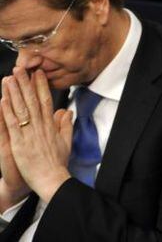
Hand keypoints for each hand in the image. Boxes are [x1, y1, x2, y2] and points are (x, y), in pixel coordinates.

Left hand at [0, 67, 72, 202]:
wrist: (52, 179)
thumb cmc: (58, 163)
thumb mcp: (66, 142)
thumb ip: (66, 125)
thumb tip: (68, 112)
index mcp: (50, 126)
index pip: (45, 101)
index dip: (41, 86)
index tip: (38, 73)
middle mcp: (40, 127)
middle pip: (32, 101)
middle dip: (26, 84)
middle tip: (21, 68)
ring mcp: (29, 134)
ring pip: (21, 109)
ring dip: (14, 92)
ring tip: (9, 78)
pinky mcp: (19, 143)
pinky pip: (12, 124)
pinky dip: (7, 111)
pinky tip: (3, 99)